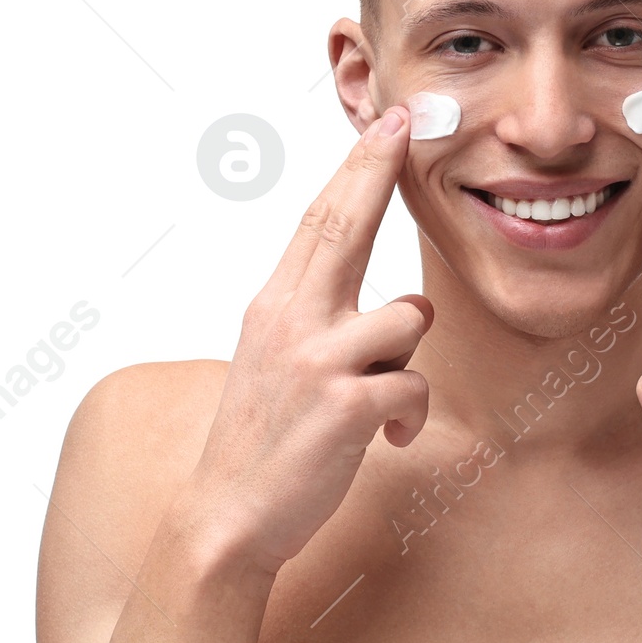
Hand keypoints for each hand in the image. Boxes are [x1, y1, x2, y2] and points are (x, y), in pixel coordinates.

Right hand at [186, 106, 432, 572]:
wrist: (228, 519)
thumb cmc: (262, 443)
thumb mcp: (277, 365)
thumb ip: (316, 324)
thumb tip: (379, 307)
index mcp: (274, 307)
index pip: (319, 221)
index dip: (356, 169)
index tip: (387, 125)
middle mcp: (291, 320)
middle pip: (346, 227)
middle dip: (379, 171)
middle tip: (409, 123)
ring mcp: (317, 361)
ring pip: (409, 320)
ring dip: (406, 360)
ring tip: (377, 398)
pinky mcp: (346, 405)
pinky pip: (413, 386)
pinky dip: (409, 416)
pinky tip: (388, 438)